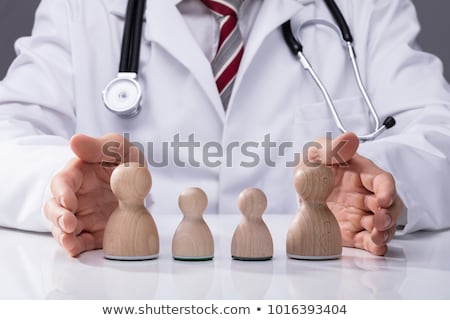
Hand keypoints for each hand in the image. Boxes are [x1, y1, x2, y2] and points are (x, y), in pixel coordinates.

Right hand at [44, 133, 141, 256]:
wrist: (139, 182)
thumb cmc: (123, 160)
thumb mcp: (117, 147)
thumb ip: (99, 146)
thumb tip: (74, 141)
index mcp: (77, 174)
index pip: (62, 182)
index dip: (62, 192)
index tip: (69, 201)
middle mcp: (74, 196)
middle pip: (55, 207)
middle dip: (58, 217)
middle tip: (69, 224)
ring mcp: (82, 215)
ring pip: (61, 227)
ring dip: (63, 235)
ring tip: (70, 241)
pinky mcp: (92, 232)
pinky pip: (80, 242)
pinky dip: (76, 247)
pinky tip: (76, 249)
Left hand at [305, 132, 404, 255]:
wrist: (300, 187)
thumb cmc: (313, 165)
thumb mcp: (316, 153)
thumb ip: (331, 147)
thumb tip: (350, 138)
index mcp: (362, 173)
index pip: (382, 180)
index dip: (386, 189)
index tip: (383, 199)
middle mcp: (366, 194)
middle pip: (389, 206)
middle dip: (389, 215)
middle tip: (379, 221)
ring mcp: (361, 214)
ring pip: (383, 225)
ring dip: (385, 232)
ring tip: (377, 237)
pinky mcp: (353, 232)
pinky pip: (369, 241)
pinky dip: (376, 246)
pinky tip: (375, 246)